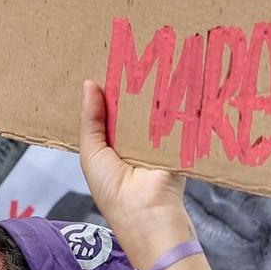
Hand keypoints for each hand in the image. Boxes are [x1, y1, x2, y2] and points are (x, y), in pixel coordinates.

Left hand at [77, 79, 189, 268]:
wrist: (147, 214)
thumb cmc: (112, 190)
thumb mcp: (92, 152)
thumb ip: (91, 120)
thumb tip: (90, 84)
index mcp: (114, 145)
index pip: (112, 111)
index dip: (111, 91)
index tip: (112, 63)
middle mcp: (137, 142)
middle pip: (135, 108)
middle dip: (135, 87)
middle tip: (134, 55)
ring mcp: (159, 142)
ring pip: (156, 111)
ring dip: (156, 93)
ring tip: (155, 61)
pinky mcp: (180, 143)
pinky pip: (177, 120)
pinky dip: (176, 105)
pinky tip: (175, 81)